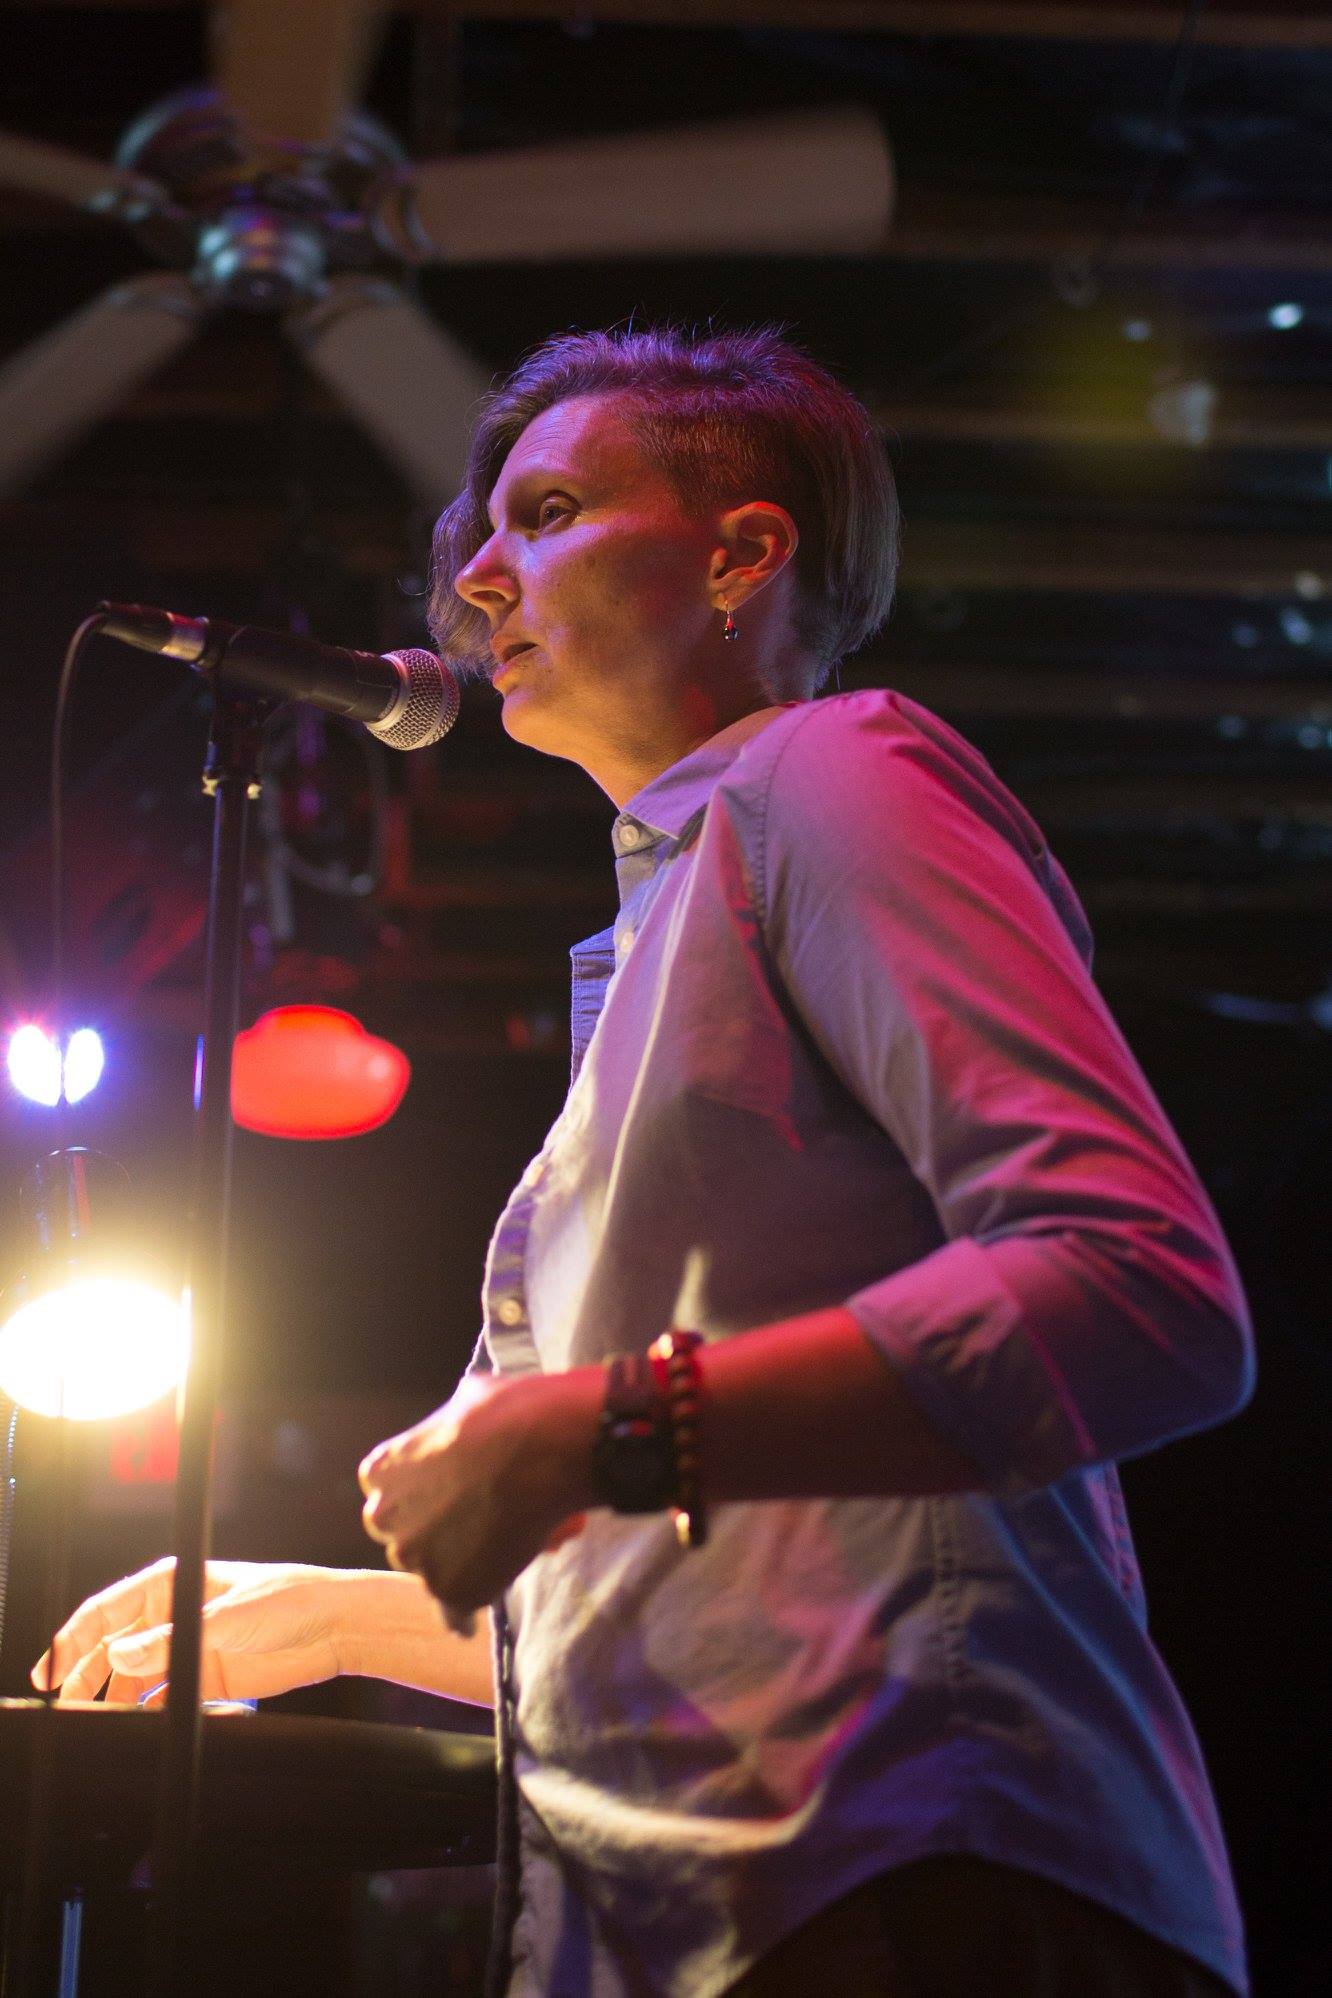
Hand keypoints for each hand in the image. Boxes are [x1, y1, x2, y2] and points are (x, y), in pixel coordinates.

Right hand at [31, 1556, 350, 1706]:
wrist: (336, 1626)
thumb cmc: (290, 1598)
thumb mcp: (229, 1616)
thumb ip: (174, 1640)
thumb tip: (121, 1653)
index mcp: (171, 1585)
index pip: (105, 1611)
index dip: (72, 1639)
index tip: (50, 1670)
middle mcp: (171, 1617)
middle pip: (110, 1649)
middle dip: (84, 1676)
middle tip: (66, 1707)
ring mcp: (185, 1651)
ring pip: (131, 1679)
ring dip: (111, 1701)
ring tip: (94, 1726)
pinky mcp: (204, 1682)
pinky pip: (160, 1702)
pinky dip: (143, 1717)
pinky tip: (132, 1731)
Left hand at [359, 1369, 598, 1630]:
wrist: (544, 1449)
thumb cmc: (509, 1414)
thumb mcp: (466, 1402)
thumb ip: (451, 1429)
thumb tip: (466, 1424)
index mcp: (382, 1469)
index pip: (388, 1492)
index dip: (420, 1495)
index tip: (446, 1494)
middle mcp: (387, 1515)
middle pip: (405, 1533)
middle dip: (433, 1531)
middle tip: (473, 1522)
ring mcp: (416, 1556)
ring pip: (432, 1570)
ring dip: (456, 1565)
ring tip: (498, 1550)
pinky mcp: (449, 1588)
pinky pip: (454, 1609)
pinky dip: (464, 1612)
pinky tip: (467, 1625)